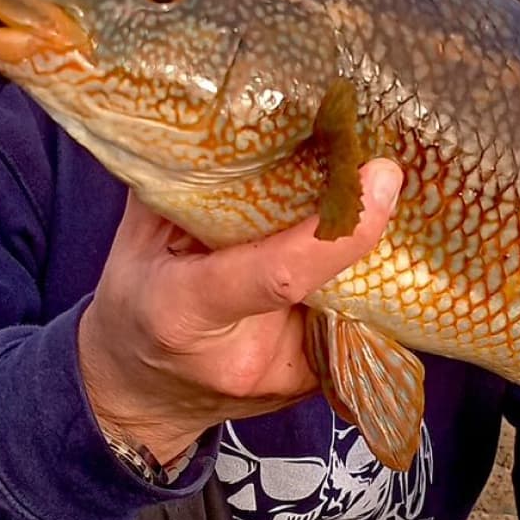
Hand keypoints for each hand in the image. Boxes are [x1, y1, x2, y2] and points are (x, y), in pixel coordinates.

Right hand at [77, 159, 403, 463]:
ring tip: (374, 199)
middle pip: (328, 281)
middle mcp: (245, 354)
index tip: (380, 176)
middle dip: (364, 224)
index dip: (337, 229)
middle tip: (384, 169)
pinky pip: (349, 321)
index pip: (278, 273)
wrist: (137, 396)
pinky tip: (357, 245)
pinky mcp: (311, 386)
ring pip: (350, 302)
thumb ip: (186, 188)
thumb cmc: (134, 306)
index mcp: (185, 312)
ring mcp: (284, 379)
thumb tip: (247, 123)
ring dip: (368, 250)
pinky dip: (355, 280)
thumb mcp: (137, 242)